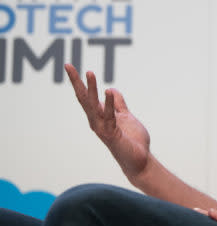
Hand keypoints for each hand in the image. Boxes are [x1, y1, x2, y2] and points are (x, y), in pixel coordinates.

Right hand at [65, 64, 150, 180]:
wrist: (139, 159)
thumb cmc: (131, 140)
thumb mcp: (125, 116)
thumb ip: (118, 104)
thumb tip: (111, 89)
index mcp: (100, 115)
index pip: (87, 95)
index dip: (79, 81)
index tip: (70, 66)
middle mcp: (97, 121)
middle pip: (84, 98)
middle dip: (77, 82)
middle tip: (68, 65)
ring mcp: (103, 128)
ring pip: (93, 105)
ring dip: (92, 89)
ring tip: (89, 72)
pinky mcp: (111, 134)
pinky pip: (110, 116)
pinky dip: (108, 104)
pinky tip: (108, 91)